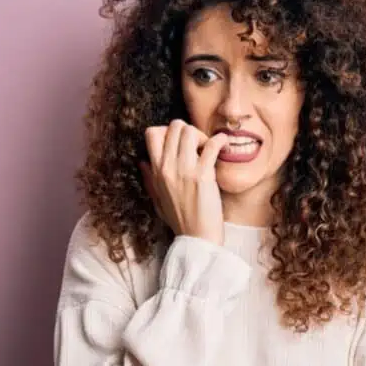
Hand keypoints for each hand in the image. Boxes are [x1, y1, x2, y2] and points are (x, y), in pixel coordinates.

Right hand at [139, 119, 229, 245]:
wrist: (197, 239)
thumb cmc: (180, 220)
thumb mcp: (157, 200)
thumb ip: (149, 179)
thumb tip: (142, 162)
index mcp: (156, 171)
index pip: (151, 133)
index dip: (167, 130)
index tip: (180, 143)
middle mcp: (167, 168)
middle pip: (173, 126)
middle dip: (188, 129)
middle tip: (198, 145)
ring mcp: (184, 171)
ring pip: (189, 131)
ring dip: (202, 135)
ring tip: (209, 149)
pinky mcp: (203, 176)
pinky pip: (211, 146)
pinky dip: (220, 141)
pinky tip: (224, 146)